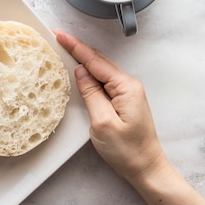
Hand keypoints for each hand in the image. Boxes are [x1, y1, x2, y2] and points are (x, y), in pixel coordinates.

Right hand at [54, 30, 166, 181]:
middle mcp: (129, 86)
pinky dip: (90, 73)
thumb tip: (81, 72)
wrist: (146, 168)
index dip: (76, 47)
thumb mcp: (102, 122)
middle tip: (58, 38)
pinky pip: (104, 81)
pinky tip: (81, 71)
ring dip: (84, 60)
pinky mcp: (124, 101)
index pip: (96, 61)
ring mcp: (128, 93)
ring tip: (65, 49)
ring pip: (102, 70)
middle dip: (78, 49)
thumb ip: (91, 94)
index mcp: (126, 87)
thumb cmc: (128, 151)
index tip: (60, 35)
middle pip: (99, 61)